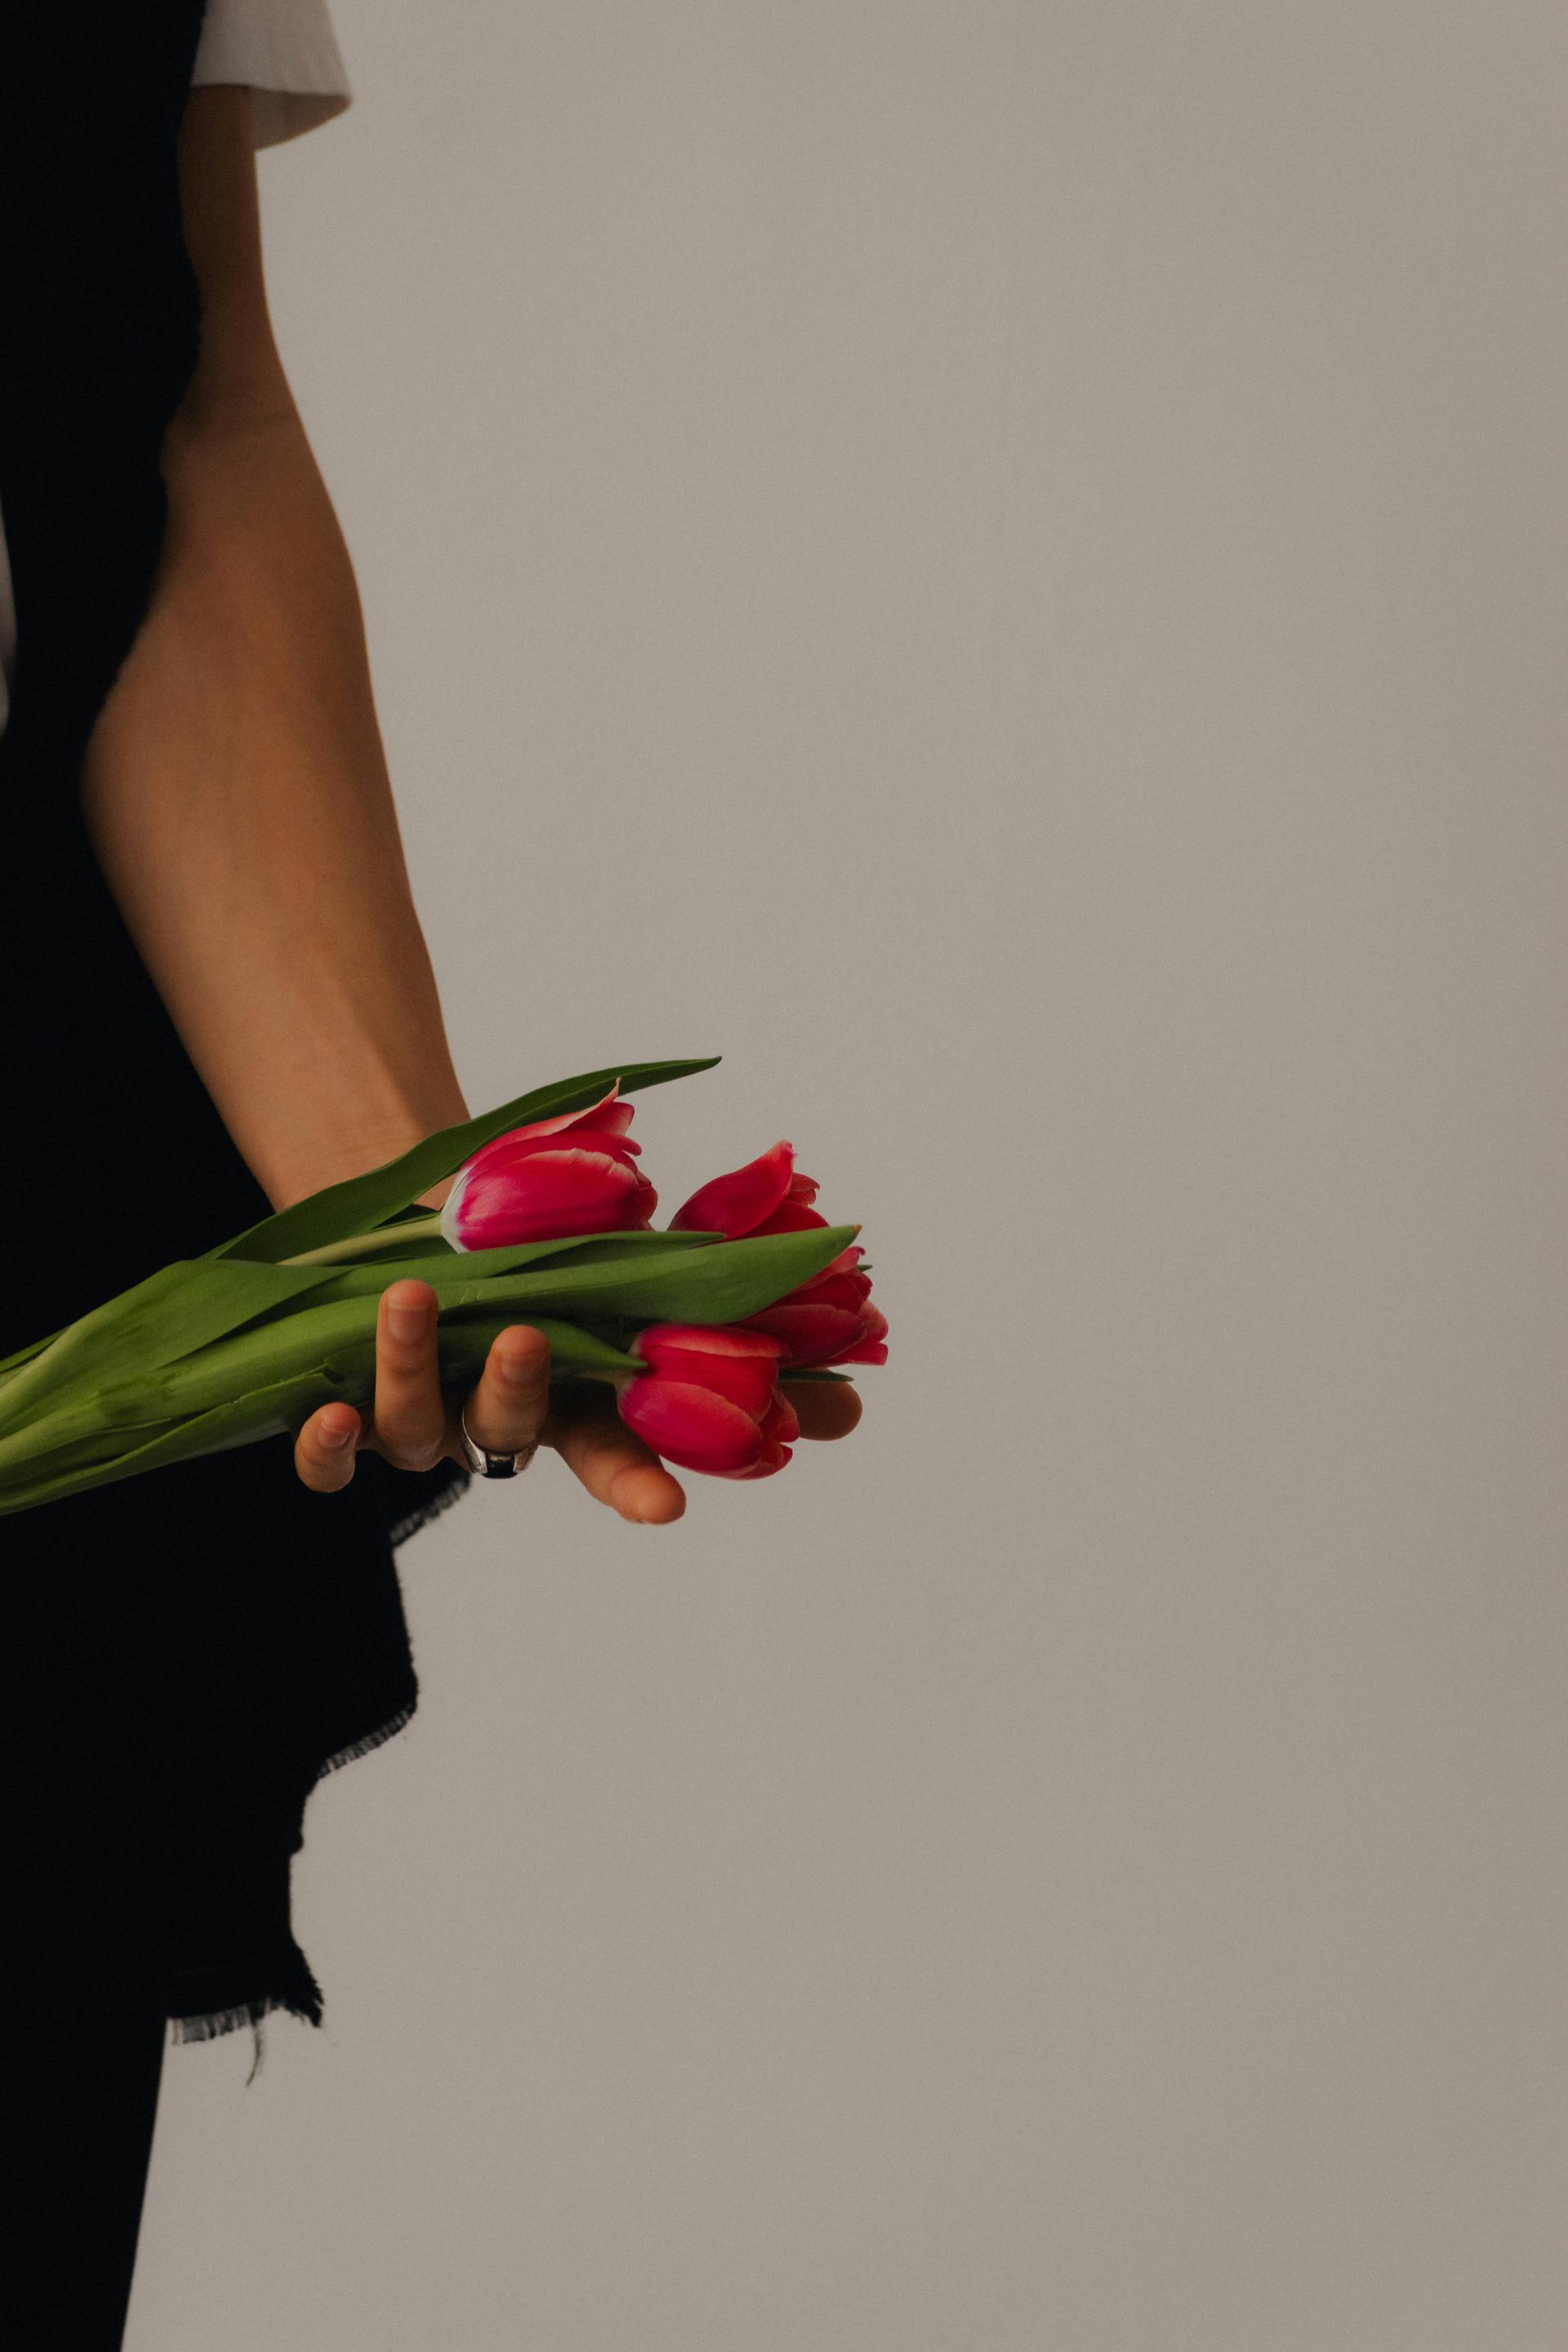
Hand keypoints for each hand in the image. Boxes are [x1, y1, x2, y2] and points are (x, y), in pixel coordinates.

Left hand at [292, 1277, 861, 1522]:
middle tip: (527, 1338)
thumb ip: (743, 1334)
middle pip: (510, 1433)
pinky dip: (326, 1441)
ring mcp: (425, 1417)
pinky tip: (322, 1409)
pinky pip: (334, 1454)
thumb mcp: (653, 1279)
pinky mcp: (352, 1402)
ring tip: (411, 1299)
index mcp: (577, 1399)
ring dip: (412, 1368)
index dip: (636, 1483)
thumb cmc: (555, 1248)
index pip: (619, 1453)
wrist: (430, 1212)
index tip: (664, 1507)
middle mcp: (503, 1421)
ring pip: (418, 1426)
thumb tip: (858, 1403)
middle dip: (521, 1394)